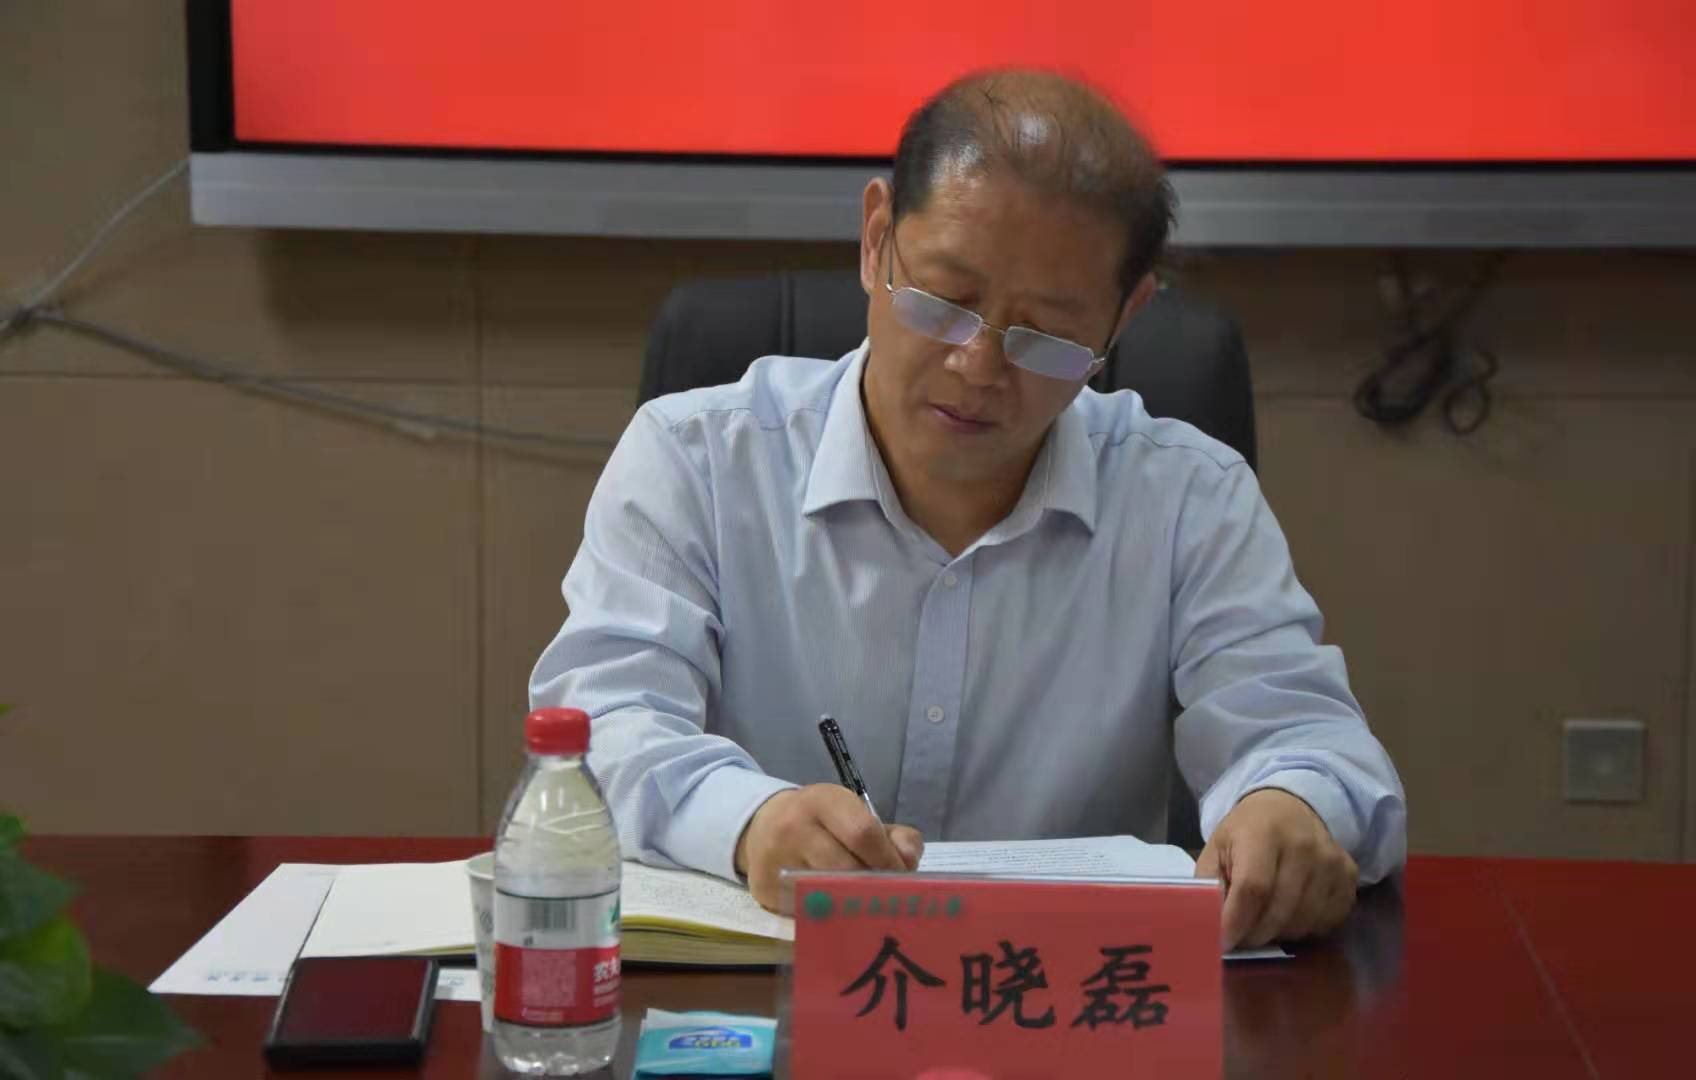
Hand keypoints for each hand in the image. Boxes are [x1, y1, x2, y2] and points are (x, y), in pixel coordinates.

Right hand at [734, 785, 923, 912]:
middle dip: (875, 887)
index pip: (863, 834)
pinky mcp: (766, 891)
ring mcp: (776, 861)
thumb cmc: (821, 823)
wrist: (762, 827)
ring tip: (867, 906)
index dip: (889, 860)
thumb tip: (909, 861)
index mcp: (822, 801)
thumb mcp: (855, 814)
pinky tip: (839, 913)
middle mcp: (794, 828)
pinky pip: (809, 911)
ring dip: (855, 906)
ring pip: (829, 895)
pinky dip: (830, 915)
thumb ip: (893, 835)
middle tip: (889, 897)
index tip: (903, 876)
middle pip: (847, 869)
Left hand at [1194, 788, 1357, 948]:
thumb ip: (1209, 884)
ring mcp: (1331, 861)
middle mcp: (1303, 846)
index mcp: (1262, 833)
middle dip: (1254, 935)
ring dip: (1278, 935)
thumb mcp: (1217, 848)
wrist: (1290, 808)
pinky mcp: (1349, 876)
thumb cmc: (1246, 832)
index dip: (1236, 921)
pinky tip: (1289, 916)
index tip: (1224, 941)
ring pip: (1303, 922)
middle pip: (1279, 911)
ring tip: (1262, 924)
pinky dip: (1304, 930)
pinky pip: (1327, 922)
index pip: (1253, 888)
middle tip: (1240, 938)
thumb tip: (1210, 924)